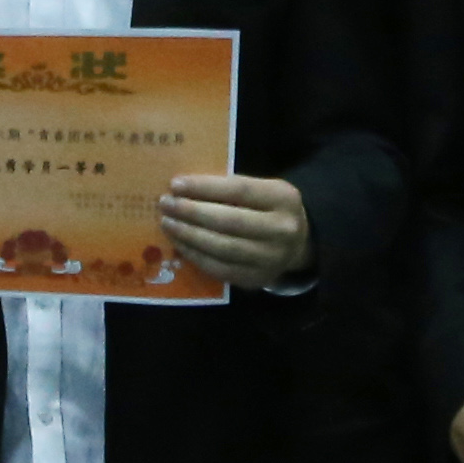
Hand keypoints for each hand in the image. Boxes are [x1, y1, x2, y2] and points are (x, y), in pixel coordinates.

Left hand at [157, 172, 311, 289]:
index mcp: (283, 198)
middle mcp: (281, 230)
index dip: (205, 187)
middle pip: (228, 221)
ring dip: (188, 235)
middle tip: (166, 204)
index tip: (176, 184)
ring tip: (167, 223)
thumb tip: (184, 189)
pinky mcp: (256, 279)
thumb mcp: (262, 190)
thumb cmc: (270, 209)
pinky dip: (195, 255)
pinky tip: (180, 243)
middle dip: (191, 212)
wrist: (298, 244)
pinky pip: (219, 269)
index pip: (239, 190)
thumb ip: (231, 189)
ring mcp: (270, 258)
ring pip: (221, 247)